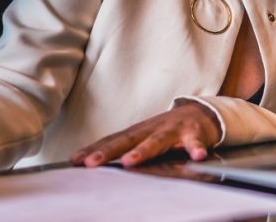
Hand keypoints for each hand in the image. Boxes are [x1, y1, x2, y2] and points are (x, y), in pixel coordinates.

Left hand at [70, 101, 221, 167]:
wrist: (200, 113)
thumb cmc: (167, 129)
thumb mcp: (145, 137)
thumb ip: (127, 148)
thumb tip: (98, 160)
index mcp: (139, 132)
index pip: (113, 140)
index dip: (94, 150)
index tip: (75, 160)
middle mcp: (152, 128)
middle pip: (128, 140)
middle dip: (108, 152)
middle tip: (91, 163)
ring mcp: (173, 129)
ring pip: (157, 141)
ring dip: (143, 151)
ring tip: (130, 162)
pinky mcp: (194, 133)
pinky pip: (195, 142)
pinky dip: (196, 148)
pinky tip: (197, 156)